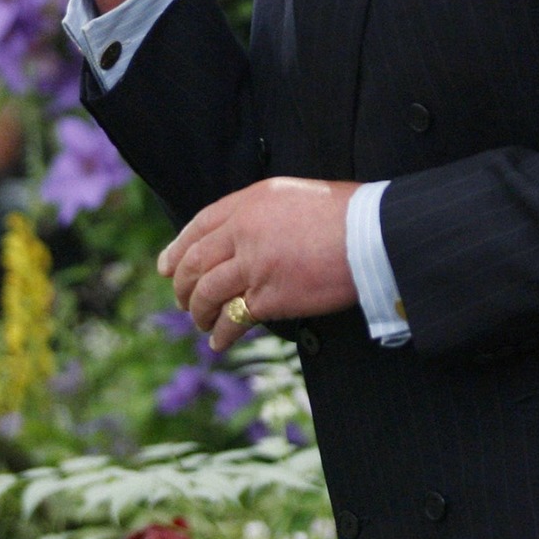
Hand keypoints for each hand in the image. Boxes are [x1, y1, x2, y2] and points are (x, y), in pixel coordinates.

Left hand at [158, 177, 360, 352]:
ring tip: (200, 323)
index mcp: (249, 202)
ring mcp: (254, 264)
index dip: (178, 248)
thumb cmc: (345, 214)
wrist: (372, 233)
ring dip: (198, 311)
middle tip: (181, 300)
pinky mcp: (269, 296)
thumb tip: (246, 237)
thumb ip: (262, 214)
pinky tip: (218, 342)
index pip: (200, 224)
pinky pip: (233, 318)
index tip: (166, 266)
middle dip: (182, 284)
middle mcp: (243, 230)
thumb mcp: (294, 196)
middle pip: (195, 261)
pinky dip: (222, 333)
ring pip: (206, 291)